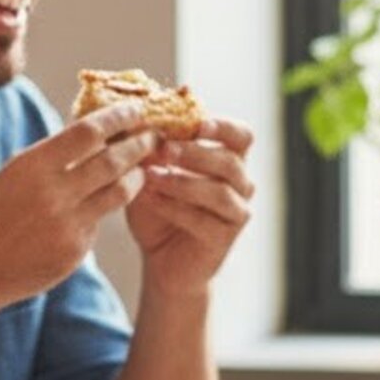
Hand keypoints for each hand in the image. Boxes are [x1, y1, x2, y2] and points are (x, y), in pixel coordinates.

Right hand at [0, 104, 158, 310]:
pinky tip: (104, 204)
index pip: (88, 131)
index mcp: (34, 164)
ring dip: (136, 176)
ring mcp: (67, 223)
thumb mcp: (14, 174)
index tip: (136, 109)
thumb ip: (52, 156)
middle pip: (113, 160)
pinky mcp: (76, 250)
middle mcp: (54, 192)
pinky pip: (101, 221)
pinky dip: (105, 209)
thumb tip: (93, 132)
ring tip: (142, 168)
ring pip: (120, 191)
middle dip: (140, 145)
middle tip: (155, 136)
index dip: (118, 117)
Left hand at [128, 118, 254, 298]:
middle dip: (196, 153)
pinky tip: (151, 199)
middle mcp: (241, 185)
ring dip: (183, 181)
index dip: (224, 127)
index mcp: (229, 162)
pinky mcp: (224, 239)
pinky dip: (174, 208)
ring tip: (151, 176)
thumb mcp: (150, 174)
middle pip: (231, 161)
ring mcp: (236, 213)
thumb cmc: (158, 209)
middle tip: (164, 148)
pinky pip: (204, 220)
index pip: (242, 136)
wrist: (160, 259)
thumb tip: (137, 120)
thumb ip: (150, 151)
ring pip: (220, 192)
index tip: (196, 124)